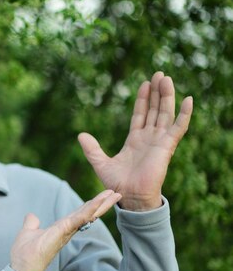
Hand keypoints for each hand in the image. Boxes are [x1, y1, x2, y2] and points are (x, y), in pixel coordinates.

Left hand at [10, 189, 121, 270]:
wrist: (22, 266)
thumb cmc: (26, 253)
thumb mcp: (29, 232)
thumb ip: (32, 223)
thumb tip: (32, 216)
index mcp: (61, 228)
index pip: (79, 214)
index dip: (91, 205)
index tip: (103, 197)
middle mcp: (67, 229)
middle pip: (88, 213)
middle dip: (102, 203)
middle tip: (117, 193)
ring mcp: (67, 230)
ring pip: (88, 214)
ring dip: (101, 203)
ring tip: (115, 194)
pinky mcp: (64, 230)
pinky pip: (80, 217)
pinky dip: (90, 209)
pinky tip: (99, 201)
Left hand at [78, 72, 192, 210]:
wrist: (130, 197)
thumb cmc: (117, 184)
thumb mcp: (100, 163)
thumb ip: (91, 149)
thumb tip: (81, 135)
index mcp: (134, 140)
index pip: (140, 114)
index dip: (143, 99)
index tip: (144, 84)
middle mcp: (148, 138)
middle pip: (155, 110)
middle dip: (157, 92)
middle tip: (158, 74)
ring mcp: (159, 141)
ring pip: (165, 113)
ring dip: (167, 96)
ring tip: (166, 78)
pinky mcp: (167, 146)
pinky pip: (179, 127)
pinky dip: (185, 114)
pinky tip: (188, 99)